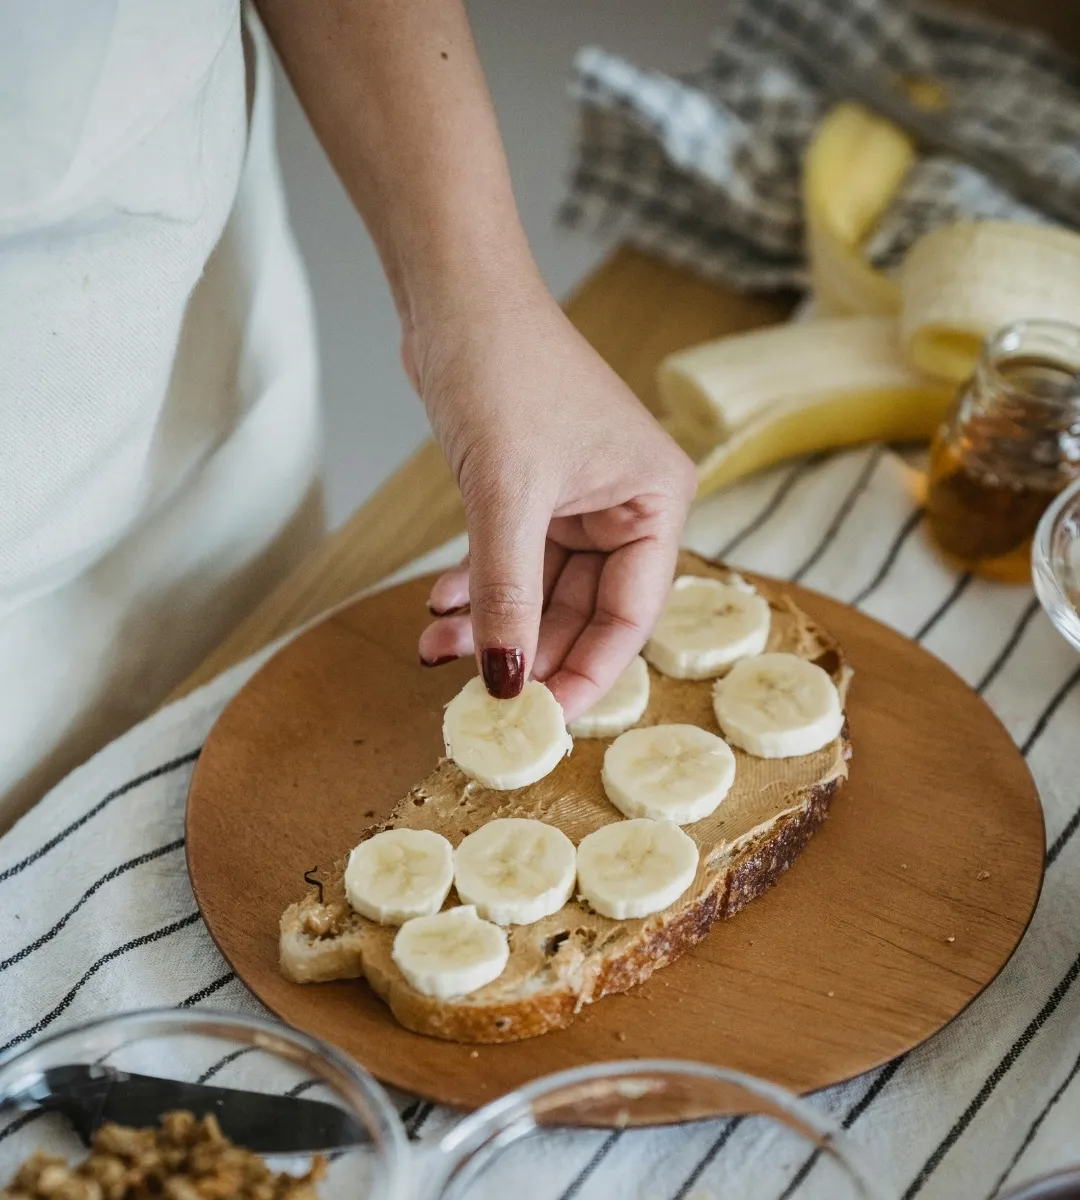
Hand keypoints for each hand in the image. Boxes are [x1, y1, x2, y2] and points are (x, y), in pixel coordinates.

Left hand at [413, 277, 695, 722]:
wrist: (454, 294)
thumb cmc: (505, 370)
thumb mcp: (508, 495)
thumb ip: (509, 594)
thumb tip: (506, 681)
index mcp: (655, 501)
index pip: (630, 614)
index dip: (586, 672)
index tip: (541, 720)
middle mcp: (627, 505)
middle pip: (583, 611)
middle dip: (526, 650)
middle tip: (479, 697)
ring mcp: (578, 500)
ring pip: (538, 591)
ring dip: (490, 623)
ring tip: (435, 652)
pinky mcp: (531, 491)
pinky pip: (509, 561)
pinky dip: (475, 587)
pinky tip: (437, 608)